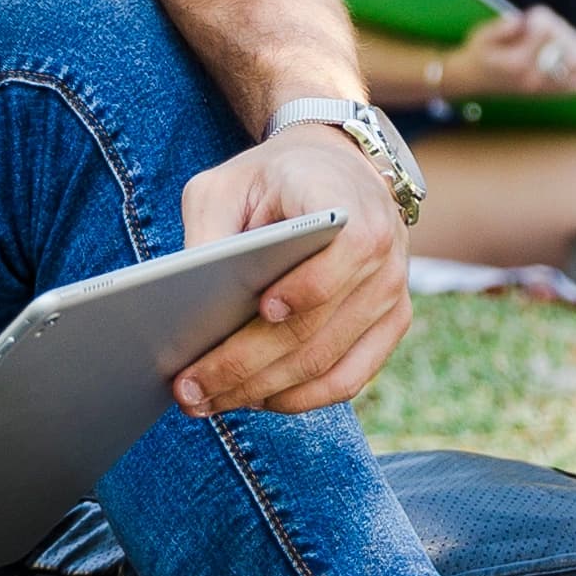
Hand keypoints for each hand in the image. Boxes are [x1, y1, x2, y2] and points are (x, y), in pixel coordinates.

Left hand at [169, 123, 413, 416]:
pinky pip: (346, 380)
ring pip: (326, 365)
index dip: (306, 288)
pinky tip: (252, 400)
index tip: (263, 310)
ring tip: (207, 402)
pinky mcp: (389, 327)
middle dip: (245, 365)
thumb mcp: (227, 185)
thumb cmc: (270, 181)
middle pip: (315, 328)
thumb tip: (185, 299)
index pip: (344, 252)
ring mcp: (391, 296)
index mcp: (349, 204)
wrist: (333, 173)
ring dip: (262, 392)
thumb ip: (210, 231)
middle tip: (190, 387)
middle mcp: (383, 254)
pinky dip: (297, 399)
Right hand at [446, 7, 575, 97]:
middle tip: (546, 25)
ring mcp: (544, 88)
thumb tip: (522, 21)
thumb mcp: (481, 35)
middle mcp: (533, 78)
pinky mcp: (552, 93)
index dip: (541, 17)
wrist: (475, 81)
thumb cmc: (480, 54)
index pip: (545, 31)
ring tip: (560, 37)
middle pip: (564, 44)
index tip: (532, 16)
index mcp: (516, 63)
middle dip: (558, 28)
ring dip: (573, 43)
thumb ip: (500, 27)